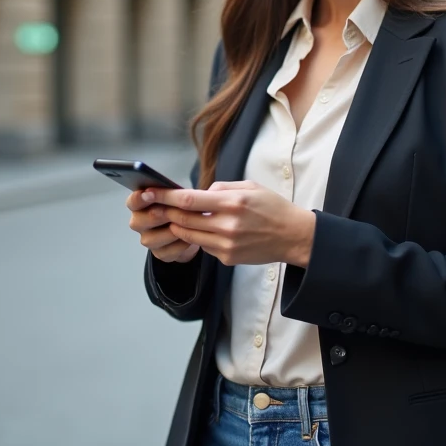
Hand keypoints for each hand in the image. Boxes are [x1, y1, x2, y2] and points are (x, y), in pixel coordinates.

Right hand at [126, 189, 200, 263]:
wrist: (188, 229)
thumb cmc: (178, 207)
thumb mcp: (175, 195)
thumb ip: (170, 192)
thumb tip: (176, 192)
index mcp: (138, 205)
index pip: (133, 201)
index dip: (140, 198)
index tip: (149, 193)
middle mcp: (138, 222)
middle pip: (149, 217)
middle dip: (167, 212)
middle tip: (182, 208)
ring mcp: (147, 239)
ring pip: (158, 236)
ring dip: (176, 229)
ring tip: (190, 222)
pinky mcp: (159, 253)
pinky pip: (170, 250)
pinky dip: (182, 243)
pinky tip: (191, 236)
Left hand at [142, 181, 315, 266]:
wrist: (293, 236)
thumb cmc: (272, 207)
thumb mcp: (250, 187)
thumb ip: (221, 188)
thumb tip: (198, 193)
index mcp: (232, 203)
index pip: (189, 200)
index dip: (166, 197)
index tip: (152, 192)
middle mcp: (227, 226)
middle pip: (184, 219)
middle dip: (166, 212)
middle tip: (153, 206)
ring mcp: (227, 245)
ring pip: (189, 235)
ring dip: (178, 226)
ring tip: (173, 217)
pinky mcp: (227, 258)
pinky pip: (203, 246)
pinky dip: (198, 237)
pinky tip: (203, 229)